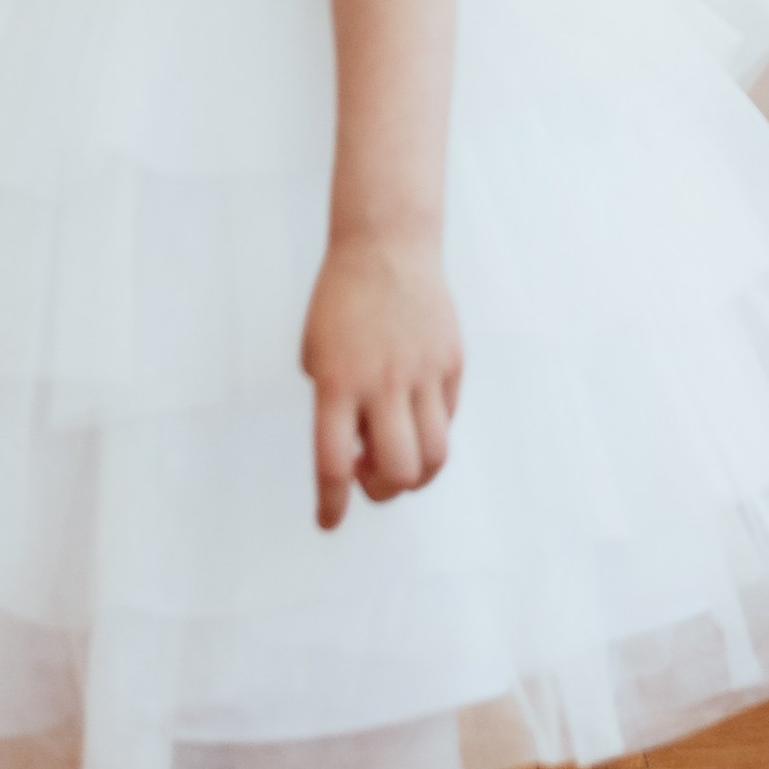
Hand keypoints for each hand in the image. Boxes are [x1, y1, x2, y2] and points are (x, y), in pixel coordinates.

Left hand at [302, 230, 463, 531]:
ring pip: (433, 456)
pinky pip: (446, 418)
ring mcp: (423, 372)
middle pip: (396, 472)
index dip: (331, 504)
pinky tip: (412, 413)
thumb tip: (361, 455)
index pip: (333, 464)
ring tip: (396, 455)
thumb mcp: (317, 355)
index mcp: (337, 382)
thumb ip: (334, 407)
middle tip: (369, 476)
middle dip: (381, 491)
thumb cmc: (341, 303)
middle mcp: (382, 382)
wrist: (386, 245)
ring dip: (414, 474)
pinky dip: (429, 432)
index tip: (329, 523)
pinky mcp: (451, 363)